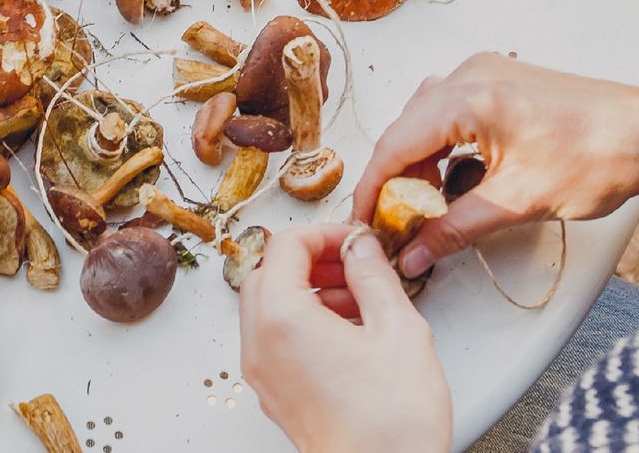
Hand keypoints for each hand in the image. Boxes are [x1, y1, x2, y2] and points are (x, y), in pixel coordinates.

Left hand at [240, 224, 450, 452]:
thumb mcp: (399, 332)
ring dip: (307, 292)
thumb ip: (374, 277)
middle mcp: (259, 343)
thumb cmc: (392, 424)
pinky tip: (347, 335)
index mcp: (281, 317)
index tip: (355, 242)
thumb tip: (360, 249)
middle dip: (311, 262)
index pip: (285, 246)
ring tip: (359, 302)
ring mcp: (262, 373)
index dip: (324, 234)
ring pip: (269, 307)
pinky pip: (275, 339)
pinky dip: (302, 323)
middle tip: (353, 266)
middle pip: (268, 273)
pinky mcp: (274, 395)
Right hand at [353, 53, 638, 279]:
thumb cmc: (599, 154)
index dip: (371, 188)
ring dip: (418, 160)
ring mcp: (481, 73)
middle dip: (394, 178)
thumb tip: (417, 251)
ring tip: (426, 203)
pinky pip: (448, 108)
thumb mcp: (518, 202)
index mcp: (467, 99)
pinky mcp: (496, 79)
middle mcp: (467, 76)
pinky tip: (453, 173)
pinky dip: (441, 142)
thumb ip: (456, 228)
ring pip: (424, 117)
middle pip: (405, 129)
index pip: (395, 144)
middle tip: (394, 221)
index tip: (364, 219)